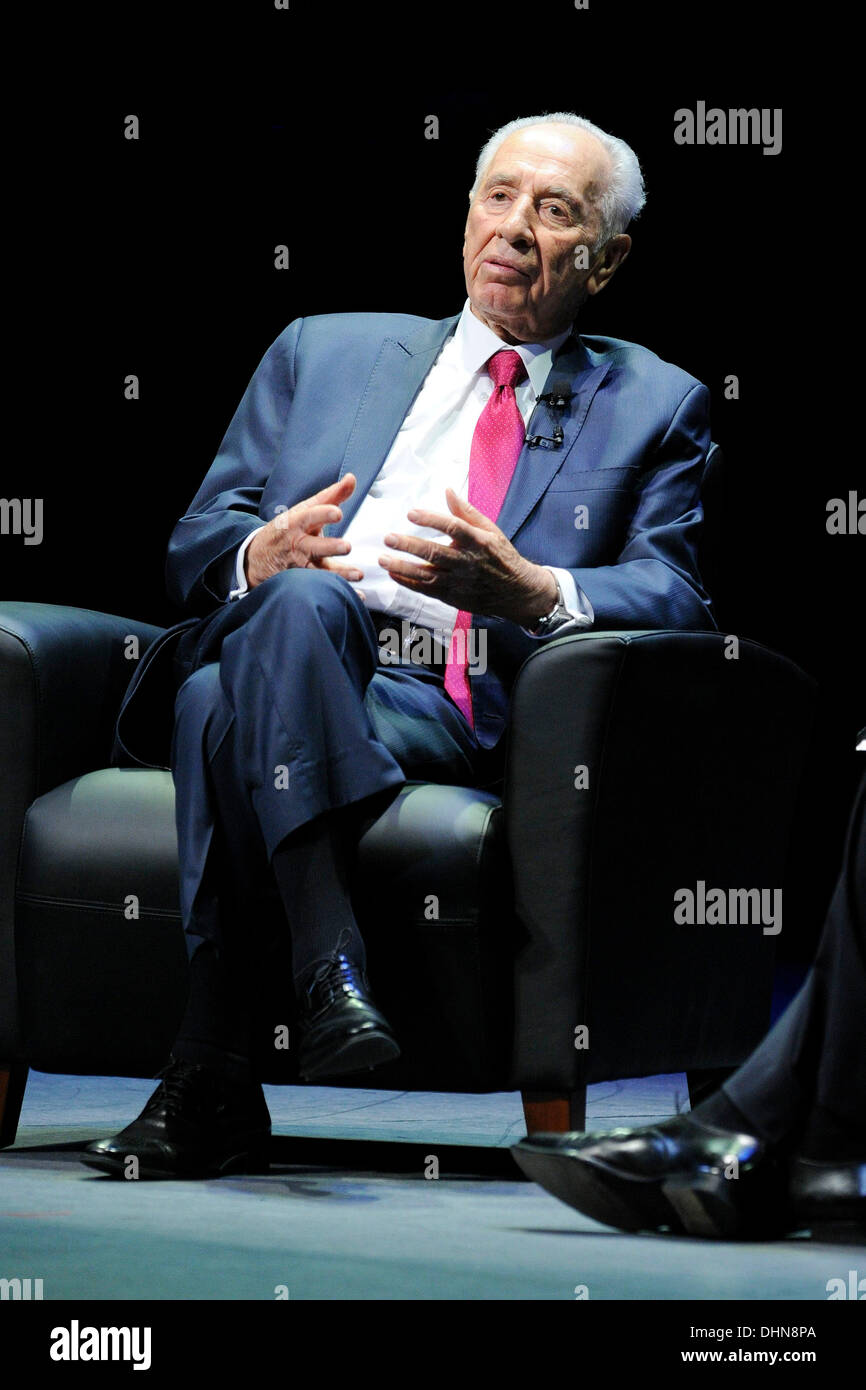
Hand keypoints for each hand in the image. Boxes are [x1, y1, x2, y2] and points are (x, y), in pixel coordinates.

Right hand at [245, 473, 364, 593]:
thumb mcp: (305, 509)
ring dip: (339, 574)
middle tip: (347, 546)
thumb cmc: (289, 528)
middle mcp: (298, 544)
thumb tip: (352, 478)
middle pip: (313, 546)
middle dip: (330, 547)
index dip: (323, 514)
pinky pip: (323, 588)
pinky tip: (358, 597)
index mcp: (297, 523)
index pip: (309, 516)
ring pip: (318, 571)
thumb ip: (331, 496)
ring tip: (357, 575)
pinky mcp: (305, 582)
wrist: (258, 557)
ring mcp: (300, 565)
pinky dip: (339, 592)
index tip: (338, 512)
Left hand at [378, 488, 556, 625]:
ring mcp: (459, 582)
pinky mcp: (453, 597)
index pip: (453, 528)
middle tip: (389, 538)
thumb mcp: (490, 530)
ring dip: (403, 567)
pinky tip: (393, 573)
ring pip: (427, 576)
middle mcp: (467, 563)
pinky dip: (408, 583)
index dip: (431, 520)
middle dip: (409, 546)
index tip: (411, 513)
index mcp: (478, 542)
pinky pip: (427, 590)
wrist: (516, 592)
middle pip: (435, 554)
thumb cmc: (501, 557)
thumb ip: (466, 511)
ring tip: (383, 559)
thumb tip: (448, 490)